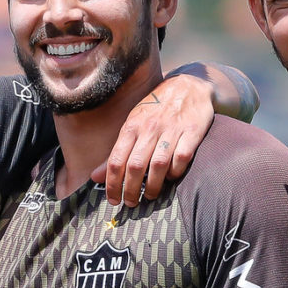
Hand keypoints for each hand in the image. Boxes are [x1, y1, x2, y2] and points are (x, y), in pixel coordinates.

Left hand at [95, 73, 209, 206]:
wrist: (189, 84)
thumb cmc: (156, 109)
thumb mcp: (132, 125)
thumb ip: (116, 152)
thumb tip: (95, 177)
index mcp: (131, 127)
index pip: (116, 160)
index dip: (112, 184)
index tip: (113, 200)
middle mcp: (149, 128)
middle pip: (135, 166)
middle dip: (131, 189)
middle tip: (130, 203)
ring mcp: (171, 129)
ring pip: (158, 164)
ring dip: (153, 185)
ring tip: (150, 196)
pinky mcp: (192, 131)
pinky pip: (182, 157)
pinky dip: (176, 172)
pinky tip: (172, 177)